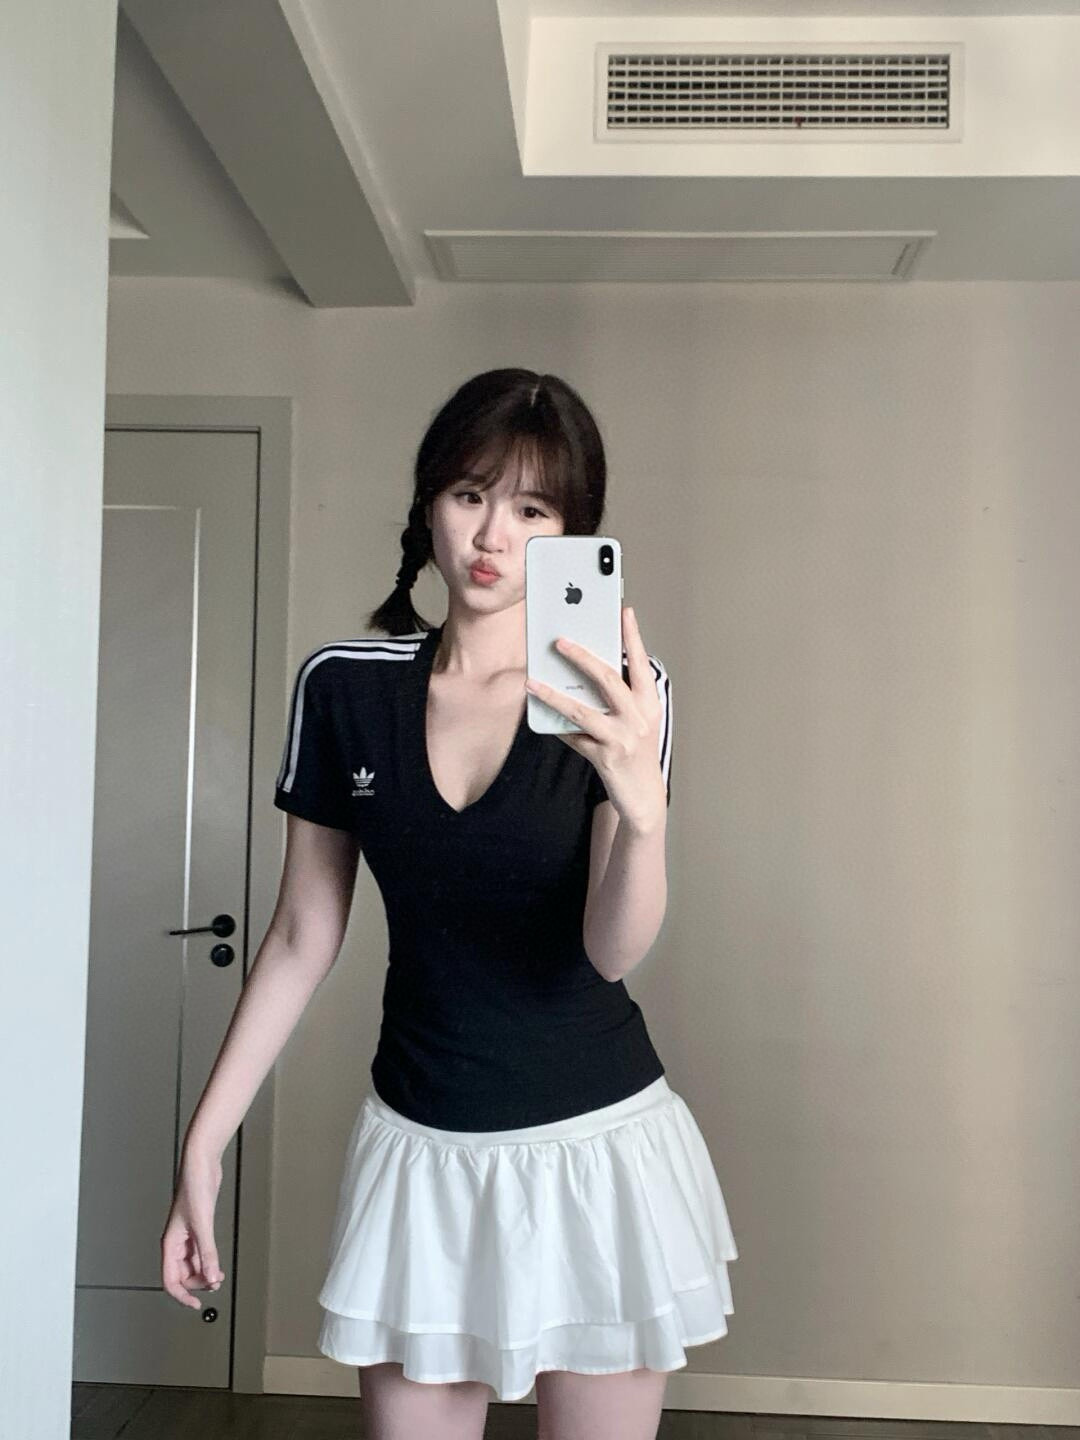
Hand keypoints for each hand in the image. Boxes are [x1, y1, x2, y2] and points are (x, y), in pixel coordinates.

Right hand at [160, 1150, 224, 1310]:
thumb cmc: (194, 1187)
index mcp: (170, 1243)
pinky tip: (217, 1262)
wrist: (202, 1165)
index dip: (182, 1295)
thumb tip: (212, 1277)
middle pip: (183, 1275)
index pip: (170, 1280)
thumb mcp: (202, 1225)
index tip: (196, 1304)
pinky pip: (201, 1252)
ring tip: (219, 1275)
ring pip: (193, 1264)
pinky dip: (209, 1260)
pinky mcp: (198, 1228)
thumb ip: (207, 1253)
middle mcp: (177, 1242)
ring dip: (205, 1272)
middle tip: (215, 1283)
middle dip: (198, 1283)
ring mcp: (188, 1236)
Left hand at [525, 605, 665, 833]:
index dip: (632, 637)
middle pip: (608, 679)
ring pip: (583, 711)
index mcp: (649, 704)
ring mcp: (622, 739)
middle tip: (559, 640)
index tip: (624, 611)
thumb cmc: (637, 753)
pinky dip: (558, 727)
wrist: (645, 798)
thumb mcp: (636, 723)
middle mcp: (639, 718)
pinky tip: (543, 717)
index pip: (640, 664)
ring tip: (533, 683)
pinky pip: (574, 738)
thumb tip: (583, 674)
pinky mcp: (606, 758)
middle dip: (582, 657)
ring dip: (554, 695)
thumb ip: (619, 700)